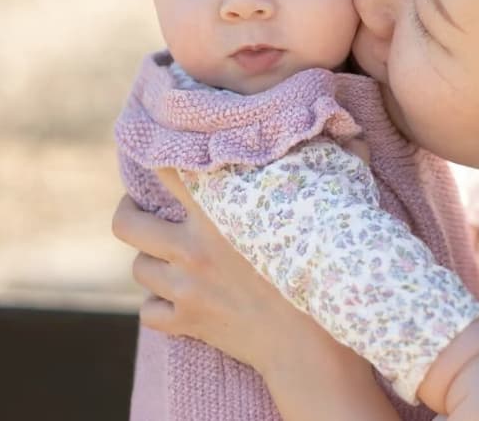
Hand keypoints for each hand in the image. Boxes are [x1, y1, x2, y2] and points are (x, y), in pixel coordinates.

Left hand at [112, 171, 400, 420]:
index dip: (159, 156)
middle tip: (144, 208)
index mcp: (221, 209)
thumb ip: (339, 161)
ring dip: (153, 261)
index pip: (167, 167)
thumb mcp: (333, 206)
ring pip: (138, 267)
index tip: (164, 154)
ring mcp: (186, 287)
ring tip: (172, 258)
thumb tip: (352, 132)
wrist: (315, 345)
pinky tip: (180, 301)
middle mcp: (193, 246)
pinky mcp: (187, 322)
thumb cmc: (330, 266)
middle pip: (126, 222)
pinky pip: (148, 312)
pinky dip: (160, 307)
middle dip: (129, 211)